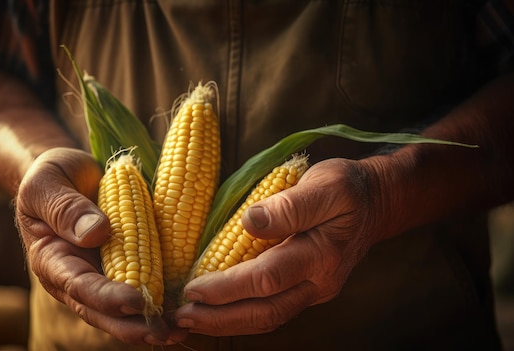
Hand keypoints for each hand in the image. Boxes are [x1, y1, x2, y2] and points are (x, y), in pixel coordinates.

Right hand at [15, 147, 184, 344]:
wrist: (66, 174)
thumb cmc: (51, 176)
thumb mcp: (47, 183)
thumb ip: (65, 208)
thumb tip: (96, 233)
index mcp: (52, 259)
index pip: (78, 285)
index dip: (107, 297)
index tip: (136, 301)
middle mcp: (75, 277)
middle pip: (101, 311)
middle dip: (132, 325)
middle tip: (164, 332)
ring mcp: (99, 276)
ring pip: (120, 312)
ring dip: (148, 324)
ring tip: (179, 330)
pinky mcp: (121, 269)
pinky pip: (138, 291)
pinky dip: (158, 305)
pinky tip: (182, 311)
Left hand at [174, 158, 383, 335]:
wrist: (375, 203)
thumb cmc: (347, 188)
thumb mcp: (326, 184)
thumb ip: (291, 206)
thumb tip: (250, 221)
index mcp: (322, 254)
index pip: (268, 278)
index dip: (228, 286)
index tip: (193, 287)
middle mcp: (318, 282)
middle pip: (265, 311)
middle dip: (220, 317)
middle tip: (181, 316)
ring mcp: (312, 291)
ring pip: (267, 318)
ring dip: (227, 323)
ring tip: (191, 319)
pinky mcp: (305, 290)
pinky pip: (270, 310)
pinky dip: (240, 316)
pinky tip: (216, 313)